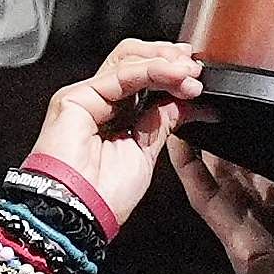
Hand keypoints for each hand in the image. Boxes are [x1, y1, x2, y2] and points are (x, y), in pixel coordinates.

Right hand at [26, 36, 205, 234]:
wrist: (82, 213)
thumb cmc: (104, 196)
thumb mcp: (147, 152)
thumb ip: (162, 121)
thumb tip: (186, 103)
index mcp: (113, 116)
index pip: (143, 79)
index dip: (171, 73)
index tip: (197, 78)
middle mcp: (98, 102)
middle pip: (134, 61)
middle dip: (168, 60)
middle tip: (196, 70)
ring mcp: (86, 97)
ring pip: (127, 61)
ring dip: (164, 63)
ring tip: (189, 74)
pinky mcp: (75, 97)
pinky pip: (120, 75)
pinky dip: (151, 70)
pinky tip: (173, 76)